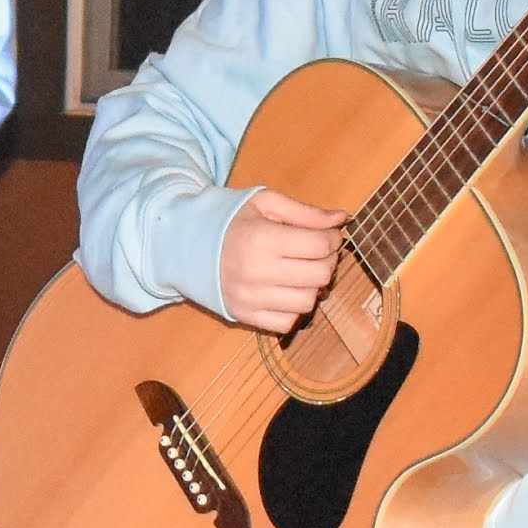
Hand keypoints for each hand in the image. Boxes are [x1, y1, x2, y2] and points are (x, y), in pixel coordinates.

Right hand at [214, 189, 348, 334]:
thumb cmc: (229, 219)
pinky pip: (287, 323)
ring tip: (301, 271)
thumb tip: (342, 219)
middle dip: (327, 262)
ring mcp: (249, 298)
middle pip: (319, 276)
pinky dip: (293, 308)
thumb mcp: (265, 203)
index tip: (327, 235)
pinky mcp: (243, 315)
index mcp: (262, 238)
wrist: (185, 244)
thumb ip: (305, 212)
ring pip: (307, 302)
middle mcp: (256, 272)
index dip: (332, 239)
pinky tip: (284, 289)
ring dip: (312, 286)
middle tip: (317, 253)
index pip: (320, 246)